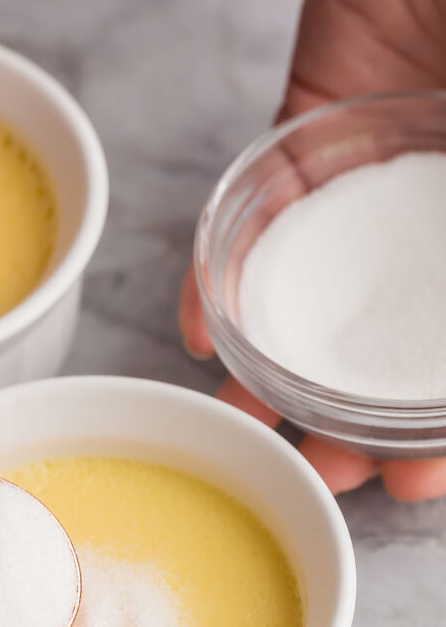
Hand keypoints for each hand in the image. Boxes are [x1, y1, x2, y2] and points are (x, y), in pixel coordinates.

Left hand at [179, 0, 445, 499]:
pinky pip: (257, 224)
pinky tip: (204, 335)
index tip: (412, 482)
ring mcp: (368, 190)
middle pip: (387, 347)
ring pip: (317, 302)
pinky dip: (228, 279)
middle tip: (325, 470)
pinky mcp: (305, 144)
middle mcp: (431, 226)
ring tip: (251, 423)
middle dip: (358, 420)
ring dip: (285, 371)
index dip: (441, 432)